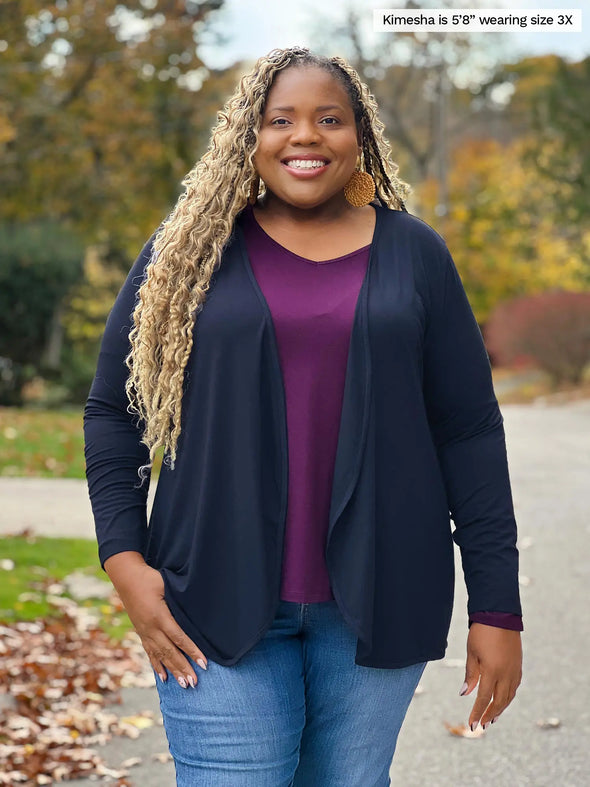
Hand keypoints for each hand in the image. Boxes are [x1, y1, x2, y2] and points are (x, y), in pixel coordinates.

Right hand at [104, 551, 207, 688]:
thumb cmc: (150, 578)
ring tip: (184, 685)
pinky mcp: (141, 632)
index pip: (179, 638)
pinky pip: (150, 652)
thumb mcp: (167, 585)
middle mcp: (151, 628)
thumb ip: (180, 600)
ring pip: (160, 655)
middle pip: (170, 652)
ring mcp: (145, 631)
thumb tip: (197, 610)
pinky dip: (157, 665)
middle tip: (194, 683)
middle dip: (183, 668)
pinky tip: (163, 677)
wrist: (126, 577)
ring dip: (173, 671)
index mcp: (159, 616)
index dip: (192, 652)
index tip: (204, 664)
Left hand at [460, 623, 521, 729]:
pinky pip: (514, 686)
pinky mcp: (518, 665)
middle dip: (489, 714)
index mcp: (492, 672)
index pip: (484, 698)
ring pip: (509, 696)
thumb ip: (471, 675)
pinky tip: (503, 699)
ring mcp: (514, 670)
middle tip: (482, 725)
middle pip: (499, 701)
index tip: (472, 725)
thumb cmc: (481, 632)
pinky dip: (508, 696)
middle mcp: (506, 674)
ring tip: (492, 717)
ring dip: (500, 708)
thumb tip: (465, 693)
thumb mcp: (472, 653)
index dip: (477, 712)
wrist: (500, 615)